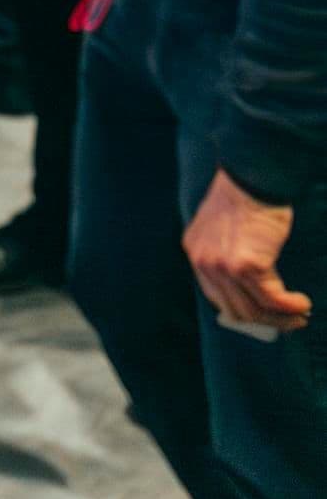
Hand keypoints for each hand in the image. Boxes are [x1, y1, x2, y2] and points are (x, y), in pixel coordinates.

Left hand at [184, 168, 310, 333]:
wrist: (252, 176)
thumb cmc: (245, 196)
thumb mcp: (224, 228)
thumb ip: (227, 255)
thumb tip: (250, 290)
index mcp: (195, 252)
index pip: (217, 298)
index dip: (245, 312)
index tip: (266, 315)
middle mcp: (204, 263)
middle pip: (236, 311)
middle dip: (266, 321)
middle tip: (289, 321)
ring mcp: (223, 266)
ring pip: (254, 311)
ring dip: (281, 319)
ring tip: (300, 315)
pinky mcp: (247, 266)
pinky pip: (272, 300)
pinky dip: (290, 307)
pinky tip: (302, 303)